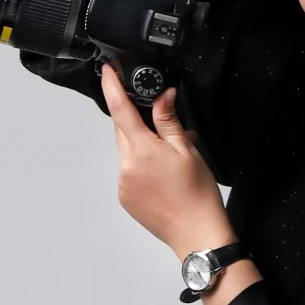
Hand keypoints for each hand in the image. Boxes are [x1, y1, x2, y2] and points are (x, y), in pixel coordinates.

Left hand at [102, 64, 232, 254]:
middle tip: (160, 125)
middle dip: (136, 122)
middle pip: (122, 131)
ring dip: (140, 147)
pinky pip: (127, 171)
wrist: (196, 233)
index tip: (107, 71)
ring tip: (167, 159)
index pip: (120, 109)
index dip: (111, 86)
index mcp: (142, 151)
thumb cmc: (197, 194)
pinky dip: (139, 166)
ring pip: (125, 152)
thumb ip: (169, 120)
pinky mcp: (124, 197)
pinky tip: (160, 176)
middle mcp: (126, 167)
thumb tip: (162, 96)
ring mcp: (122, 184)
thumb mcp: (187, 150)